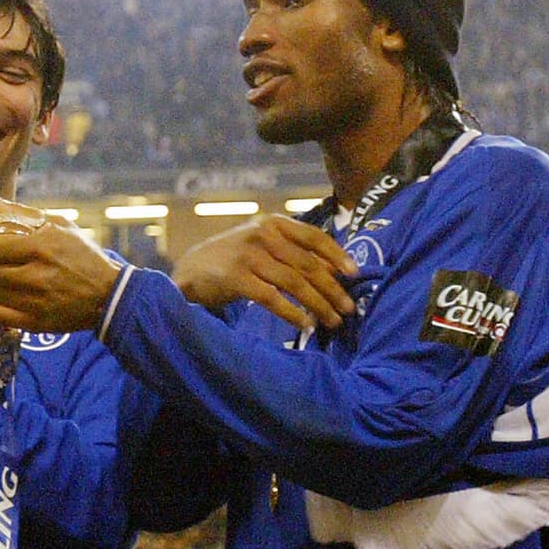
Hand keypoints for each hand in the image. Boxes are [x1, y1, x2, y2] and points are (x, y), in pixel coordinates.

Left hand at [0, 192, 121, 331]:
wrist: (109, 294)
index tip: (5, 249)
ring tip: (14, 282)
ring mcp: (36, 302)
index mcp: (42, 247)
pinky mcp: (36, 323)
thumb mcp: (58, 225)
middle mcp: (37, 276)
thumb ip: (20, 212)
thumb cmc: (83, 255)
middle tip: (9, 266)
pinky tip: (12, 299)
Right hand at [172, 214, 355, 332]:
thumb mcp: (263, 245)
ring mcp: (249, 255)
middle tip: (348, 308)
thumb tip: (334, 272)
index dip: (337, 256)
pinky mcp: (236, 278)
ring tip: (333, 321)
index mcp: (273, 223)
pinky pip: (273, 298)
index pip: (314, 237)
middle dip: (332, 289)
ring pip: (295, 282)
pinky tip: (305, 325)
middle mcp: (262, 234)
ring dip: (318, 304)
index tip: (355, 274)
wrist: (192, 270)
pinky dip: (293, 313)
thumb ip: (293, 252)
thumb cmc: (235, 259)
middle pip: (308, 264)